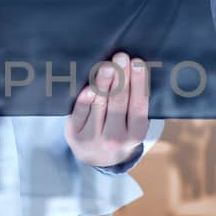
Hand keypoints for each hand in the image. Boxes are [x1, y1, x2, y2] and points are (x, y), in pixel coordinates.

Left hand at [65, 52, 149, 167]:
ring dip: (103, 83)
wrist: (97, 158)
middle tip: (121, 57)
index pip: (139, 105)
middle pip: (119, 103)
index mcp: (136, 134)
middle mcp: (116, 139)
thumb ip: (135, 102)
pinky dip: (85, 99)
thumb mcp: (133, 124)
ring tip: (107, 66)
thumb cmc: (119, 130)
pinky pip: (80, 112)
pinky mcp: (76, 135)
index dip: (138, 83)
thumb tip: (135, 68)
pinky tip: (90, 87)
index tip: (138, 63)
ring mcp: (94, 138)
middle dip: (121, 78)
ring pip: (100, 105)